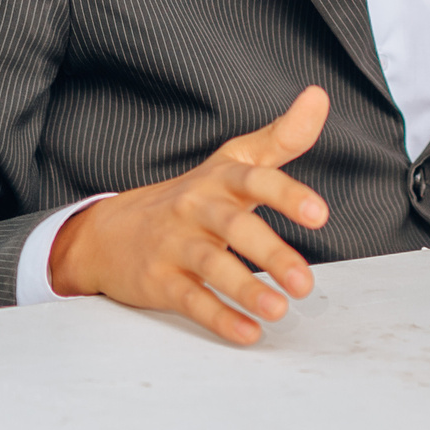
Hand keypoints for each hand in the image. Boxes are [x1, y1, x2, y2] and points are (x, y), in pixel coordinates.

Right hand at [47, 86, 330, 345]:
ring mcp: (174, 245)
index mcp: (219, 179)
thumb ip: (281, 136)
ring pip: (211, 266)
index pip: (253, 178)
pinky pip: (190, 300)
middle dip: (271, 253)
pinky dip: (219, 318)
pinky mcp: (159, 281)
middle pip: (233, 226)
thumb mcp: (233, 161)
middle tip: (306, 282)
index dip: (285, 193)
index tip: (319, 212)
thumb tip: (318, 96)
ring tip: (280, 310)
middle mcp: (196, 207)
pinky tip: (247, 332)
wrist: (109, 232)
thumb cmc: (191, 196)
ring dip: (247, 289)